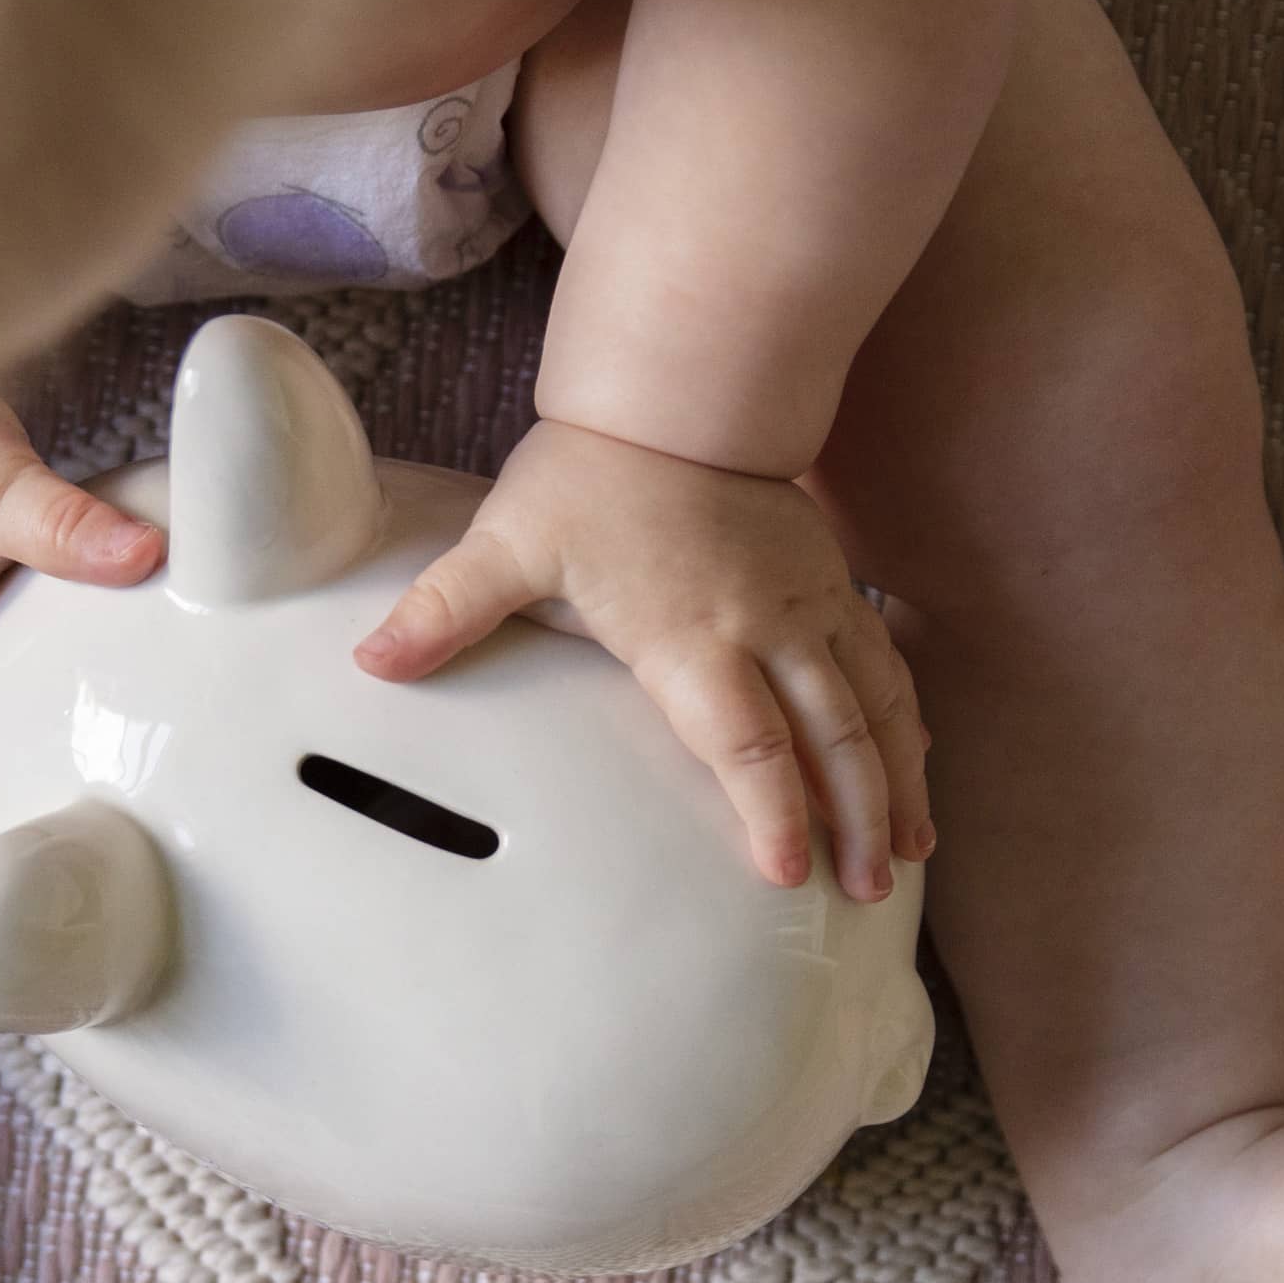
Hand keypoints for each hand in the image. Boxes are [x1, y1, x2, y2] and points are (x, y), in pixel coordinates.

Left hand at [354, 418, 933, 897]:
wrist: (675, 391)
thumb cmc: (588, 474)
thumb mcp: (508, 540)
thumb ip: (444, 610)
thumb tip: (369, 663)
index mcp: (691, 633)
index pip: (745, 739)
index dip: (772, 810)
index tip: (787, 872)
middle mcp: (767, 624)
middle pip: (833, 736)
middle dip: (857, 819)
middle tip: (868, 891)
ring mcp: (811, 603)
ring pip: (875, 703)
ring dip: (897, 780)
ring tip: (909, 850)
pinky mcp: (831, 583)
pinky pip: (883, 662)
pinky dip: (903, 721)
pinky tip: (914, 768)